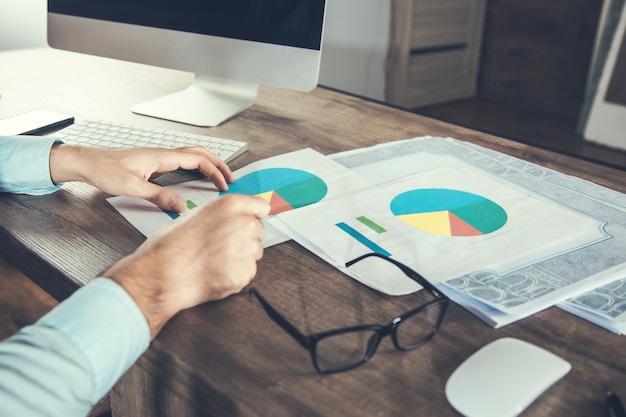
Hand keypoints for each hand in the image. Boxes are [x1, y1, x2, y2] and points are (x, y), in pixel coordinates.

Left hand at [49, 144, 234, 211]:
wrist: (88, 162)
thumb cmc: (105, 170)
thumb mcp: (132, 188)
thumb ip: (159, 197)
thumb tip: (182, 205)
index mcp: (162, 157)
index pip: (199, 159)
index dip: (216, 171)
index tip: (225, 184)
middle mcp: (163, 154)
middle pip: (200, 153)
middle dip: (218, 164)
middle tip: (231, 178)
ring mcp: (159, 157)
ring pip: (191, 156)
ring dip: (208, 165)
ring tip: (218, 177)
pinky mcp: (153, 163)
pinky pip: (182, 162)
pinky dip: (195, 168)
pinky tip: (194, 178)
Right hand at [103, 193, 269, 337]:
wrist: (162, 274)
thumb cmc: (171, 245)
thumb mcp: (196, 215)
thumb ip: (221, 215)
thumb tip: (232, 220)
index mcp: (232, 205)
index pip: (262, 207)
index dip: (252, 216)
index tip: (247, 222)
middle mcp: (244, 224)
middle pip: (258, 231)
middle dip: (245, 238)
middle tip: (221, 246)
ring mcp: (247, 250)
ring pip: (254, 252)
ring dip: (241, 256)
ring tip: (214, 260)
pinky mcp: (245, 273)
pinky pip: (248, 272)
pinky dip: (235, 274)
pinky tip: (215, 273)